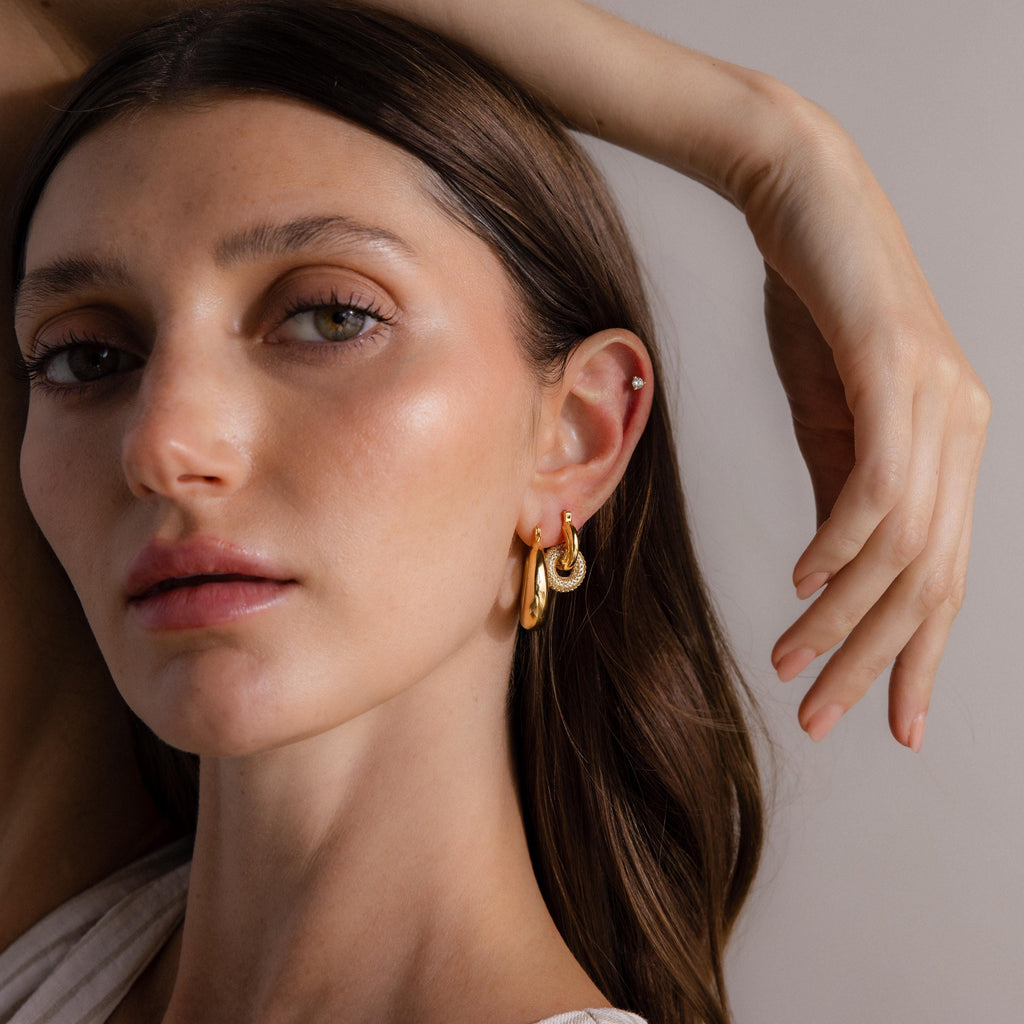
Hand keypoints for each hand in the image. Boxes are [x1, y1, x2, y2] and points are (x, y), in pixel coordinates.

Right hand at [745, 112, 989, 748]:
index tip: (889, 722)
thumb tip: (836, 572)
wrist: (805, 200)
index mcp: (949, 447)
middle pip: (929, 579)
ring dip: (844, 616)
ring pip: (904, 544)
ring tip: (795, 664)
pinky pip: (877, 480)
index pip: (942, 578)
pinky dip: (839, 541)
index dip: (917, 658)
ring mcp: (934, 398)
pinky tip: (802, 581)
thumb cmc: (815, 308)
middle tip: (825, 718)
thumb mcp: (827, 418)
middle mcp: (959, 430)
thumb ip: (842, 490)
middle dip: (876, 661)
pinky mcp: (893, 367)